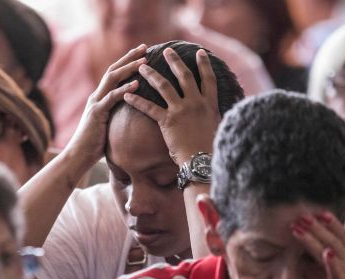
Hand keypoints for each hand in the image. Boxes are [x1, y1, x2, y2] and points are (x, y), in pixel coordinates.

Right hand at [65, 44, 146, 166]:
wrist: (78, 155)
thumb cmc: (95, 144)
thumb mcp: (109, 124)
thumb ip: (117, 114)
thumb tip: (133, 111)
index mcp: (100, 97)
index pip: (115, 73)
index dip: (128, 62)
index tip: (143, 53)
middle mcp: (97, 95)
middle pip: (114, 69)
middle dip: (130, 57)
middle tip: (145, 47)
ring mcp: (96, 103)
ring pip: (113, 79)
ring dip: (129, 68)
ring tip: (144, 62)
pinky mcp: (97, 113)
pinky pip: (112, 97)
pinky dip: (125, 89)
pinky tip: (137, 83)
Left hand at [124, 47, 219, 164]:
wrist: (202, 161)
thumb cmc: (210, 149)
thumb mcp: (217, 127)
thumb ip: (212, 115)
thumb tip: (212, 112)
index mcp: (209, 104)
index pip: (208, 79)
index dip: (204, 64)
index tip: (199, 52)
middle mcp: (196, 103)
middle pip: (184, 76)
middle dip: (175, 61)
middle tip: (167, 50)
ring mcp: (181, 110)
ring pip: (164, 86)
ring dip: (152, 74)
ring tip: (142, 66)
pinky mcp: (168, 121)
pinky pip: (149, 107)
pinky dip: (137, 101)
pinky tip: (127, 95)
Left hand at [293, 212, 344, 278]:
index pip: (343, 233)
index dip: (331, 221)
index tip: (318, 209)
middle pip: (332, 239)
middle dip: (316, 227)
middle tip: (301, 215)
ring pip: (330, 252)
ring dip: (314, 240)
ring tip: (299, 228)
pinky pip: (338, 274)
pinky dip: (332, 263)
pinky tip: (325, 253)